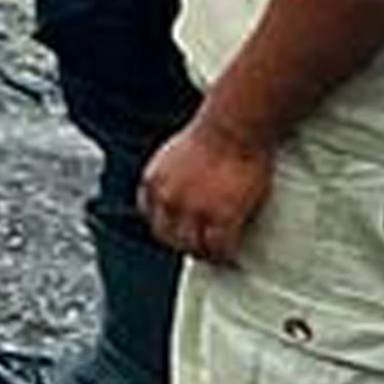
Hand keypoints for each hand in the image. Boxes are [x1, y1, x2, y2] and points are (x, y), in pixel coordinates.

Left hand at [142, 117, 274, 264]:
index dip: (167, 225)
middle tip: (201, 246)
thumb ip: (172, 176)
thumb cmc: (212, 134)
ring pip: (192, 247)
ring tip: (217, 253)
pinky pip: (219, 248)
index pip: (150, 215)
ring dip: (205, 252)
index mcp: (152, 182)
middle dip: (183, 243)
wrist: (232, 128)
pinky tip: (232, 253)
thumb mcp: (174, 156)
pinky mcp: (220, 217)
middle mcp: (166, 199)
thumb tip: (182, 188)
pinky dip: (225, 255)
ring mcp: (192, 210)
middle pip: (167, 236)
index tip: (180, 229)